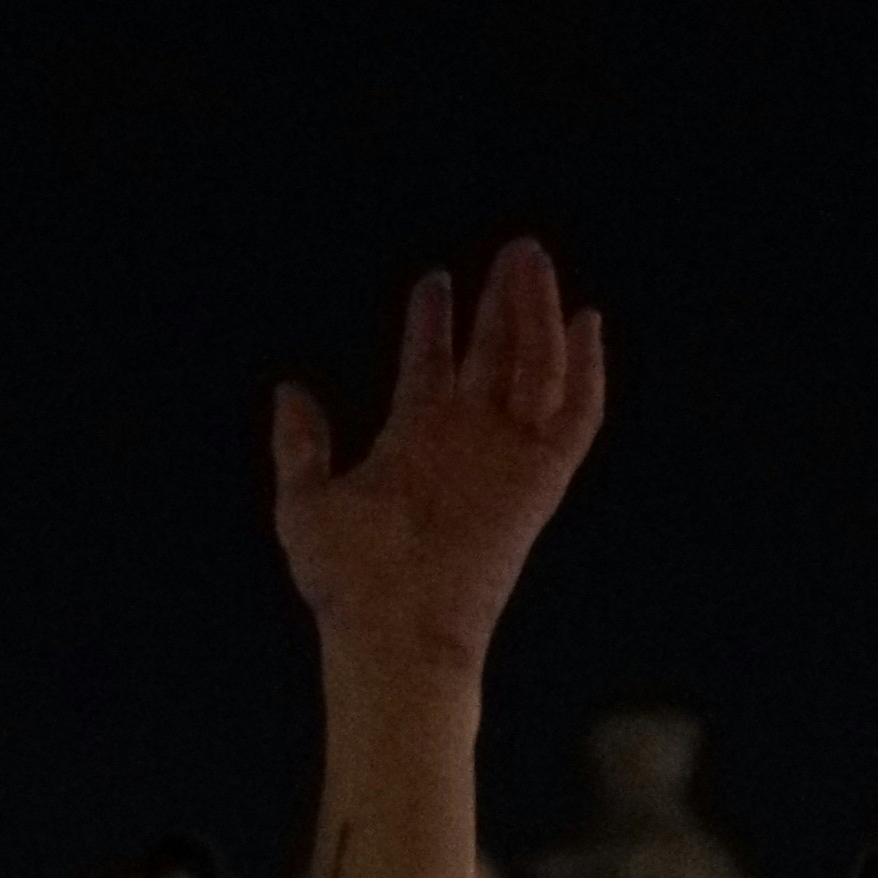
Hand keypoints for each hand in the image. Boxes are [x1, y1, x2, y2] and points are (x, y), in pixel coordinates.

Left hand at [266, 239, 608, 679]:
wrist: (392, 628)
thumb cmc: (347, 581)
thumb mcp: (304, 501)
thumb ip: (302, 446)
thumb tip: (290, 391)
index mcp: (414, 440)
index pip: (432, 364)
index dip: (435, 320)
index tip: (435, 278)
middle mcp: (465, 441)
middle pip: (495, 353)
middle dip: (504, 299)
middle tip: (515, 248)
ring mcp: (505, 456)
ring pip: (535, 368)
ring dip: (537, 314)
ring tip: (533, 260)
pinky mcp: (540, 479)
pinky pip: (577, 418)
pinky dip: (587, 371)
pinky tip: (585, 322)